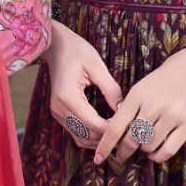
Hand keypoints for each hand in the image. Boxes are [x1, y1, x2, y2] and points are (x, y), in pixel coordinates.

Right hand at [43, 20, 122, 149]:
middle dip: (108, 137)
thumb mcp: (97, 65)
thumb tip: (124, 110)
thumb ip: (111, 89)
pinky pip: (77, 133)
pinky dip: (91, 135)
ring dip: (100, 140)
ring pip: (82, 139)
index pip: (94, 124)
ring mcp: (57, 113)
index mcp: (68, 97)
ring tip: (119, 133)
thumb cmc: (75, 50)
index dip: (113, 130)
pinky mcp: (59, 113)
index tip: (130, 127)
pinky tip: (105, 130)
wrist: (54, 46)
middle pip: (88, 135)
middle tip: (129, 132)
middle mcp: (60, 109)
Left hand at [93, 44, 185, 167]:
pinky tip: (155, 153)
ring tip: (144, 146)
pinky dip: (158, 156)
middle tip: (121, 156)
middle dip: (123, 152)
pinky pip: (168, 150)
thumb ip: (130, 106)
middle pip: (131, 139)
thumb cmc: (167, 77)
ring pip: (149, 146)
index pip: (116, 126)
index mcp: (137, 94)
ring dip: (143, 150)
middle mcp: (153, 106)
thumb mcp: (143, 86)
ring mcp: (172, 115)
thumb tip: (116, 132)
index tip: (98, 157)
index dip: (105, 145)